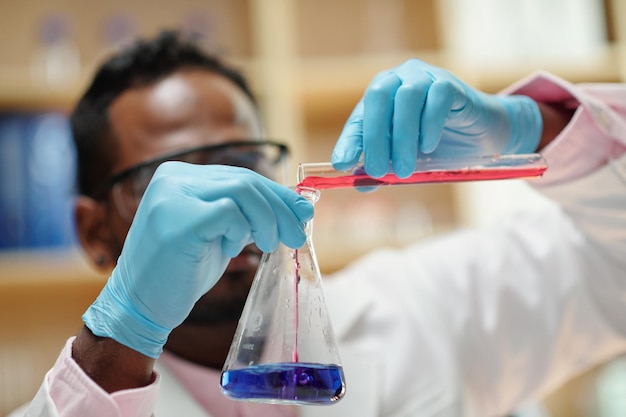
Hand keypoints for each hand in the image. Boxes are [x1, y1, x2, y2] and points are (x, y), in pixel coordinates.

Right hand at [83, 162, 313, 357]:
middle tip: (296, 235)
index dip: (276, 194)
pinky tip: (231, 249)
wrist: (139, 305)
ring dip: (267, 221)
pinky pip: (230, 213)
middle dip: (280, 208)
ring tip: (268, 244)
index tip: (302, 212)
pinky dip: (241, 232)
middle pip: (246, 180)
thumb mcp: (217, 232)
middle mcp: (173, 177)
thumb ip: (246, 213)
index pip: (240, 176)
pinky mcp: (178, 219)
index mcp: (179, 176)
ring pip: (243, 191)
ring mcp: (172, 196)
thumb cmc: (181, 269)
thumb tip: (298, 205)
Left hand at [332, 59, 542, 177]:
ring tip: (405, 169)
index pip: (358, 118)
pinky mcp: (451, 83)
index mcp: (380, 99)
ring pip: (406, 97)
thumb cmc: (437, 146)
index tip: (343, 165)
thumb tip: (360, 185)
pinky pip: (437, 96)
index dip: (349, 142)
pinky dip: (429, 124)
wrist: (481, 137)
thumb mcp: (406, 160)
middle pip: (377, 98)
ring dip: (402, 136)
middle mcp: (398, 81)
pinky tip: (428, 146)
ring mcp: (425, 78)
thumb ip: (384, 169)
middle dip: (375, 138)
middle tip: (378, 171)